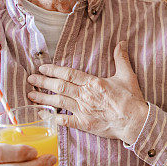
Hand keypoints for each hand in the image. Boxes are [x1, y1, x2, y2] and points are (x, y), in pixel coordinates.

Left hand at [27, 41, 149, 143]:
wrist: (135, 121)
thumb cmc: (131, 99)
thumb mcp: (127, 75)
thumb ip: (121, 58)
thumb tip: (122, 42)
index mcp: (93, 83)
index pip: (69, 74)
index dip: (54, 70)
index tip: (43, 68)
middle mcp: (85, 96)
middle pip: (59, 86)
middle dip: (43, 82)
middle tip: (31, 79)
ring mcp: (83, 110)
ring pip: (58, 102)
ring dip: (43, 98)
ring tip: (31, 95)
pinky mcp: (84, 123)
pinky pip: (65, 121)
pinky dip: (53, 118)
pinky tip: (44, 115)